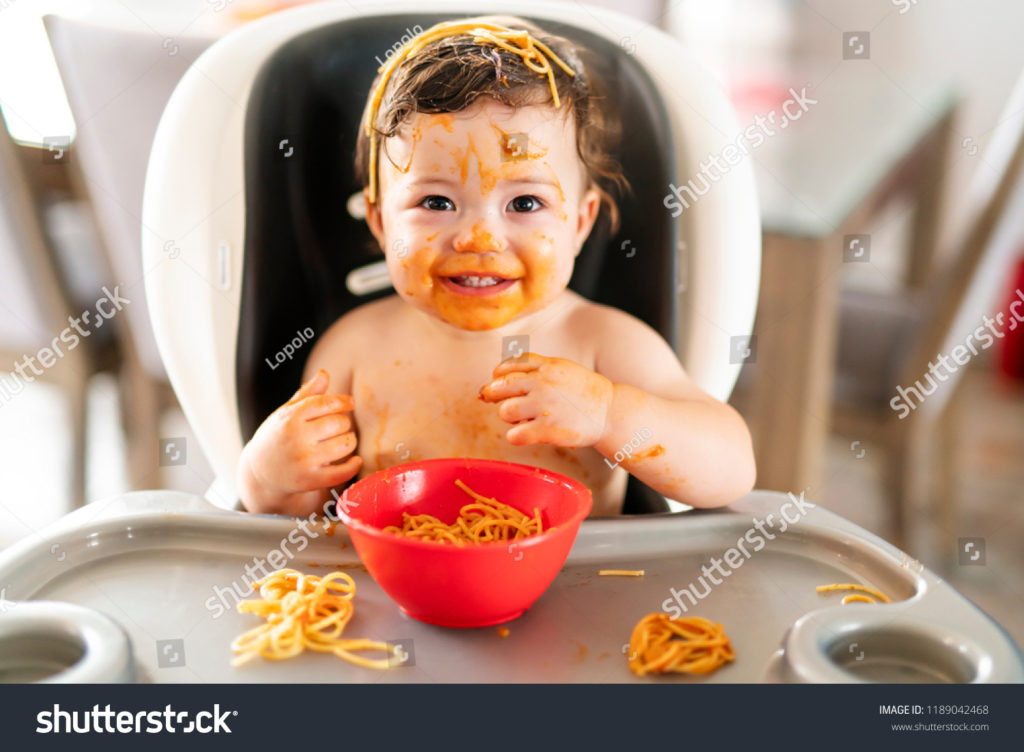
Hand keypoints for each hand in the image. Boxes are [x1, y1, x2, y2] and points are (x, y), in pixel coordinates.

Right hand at [242, 370, 361, 496]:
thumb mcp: (286, 412)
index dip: (343, 401)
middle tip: (340, 427)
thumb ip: (307, 394)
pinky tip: (355, 460)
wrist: (259, 472)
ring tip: (343, 441)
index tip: (350, 403)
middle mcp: (296, 437)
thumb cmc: (276, 437)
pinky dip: (353, 466)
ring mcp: (303, 460)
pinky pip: (342, 473)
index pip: (326, 403)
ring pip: (345, 445)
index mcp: (291, 417)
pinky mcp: (309, 480)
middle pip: (339, 423)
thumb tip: (325, 374)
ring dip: (350, 442)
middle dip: (344, 423)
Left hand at [479, 353, 612, 446]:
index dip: (498, 378)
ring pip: (505, 412)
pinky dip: (515, 436)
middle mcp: (542, 383)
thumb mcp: (560, 369)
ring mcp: (544, 406)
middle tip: (508, 405)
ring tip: (523, 420)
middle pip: (498, 387)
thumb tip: (495, 380)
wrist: (610, 411)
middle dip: (494, 397)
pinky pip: (515, 435)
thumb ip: (533, 369)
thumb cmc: (582, 392)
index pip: (505, 367)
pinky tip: (525, 434)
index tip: (503, 387)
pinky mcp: (548, 429)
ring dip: (509, 417)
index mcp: (545, 366)